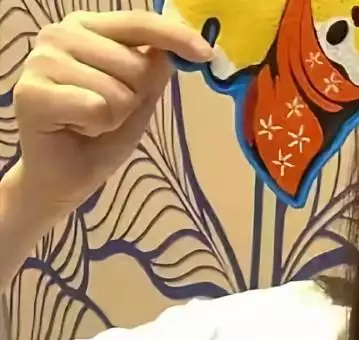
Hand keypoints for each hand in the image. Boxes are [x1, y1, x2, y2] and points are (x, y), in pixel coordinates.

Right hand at [11, 10, 211, 213]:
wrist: (64, 176)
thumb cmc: (97, 137)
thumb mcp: (137, 102)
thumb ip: (152, 73)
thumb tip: (173, 49)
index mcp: (87, 29)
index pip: (139, 23)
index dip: (174, 36)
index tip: (204, 52)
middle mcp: (61, 34)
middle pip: (136, 65)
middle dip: (133, 99)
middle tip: (105, 115)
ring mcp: (43, 60)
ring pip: (118, 90)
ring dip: (113, 117)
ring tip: (88, 123)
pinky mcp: (32, 92)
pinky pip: (97, 107)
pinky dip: (96, 127)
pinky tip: (75, 129)